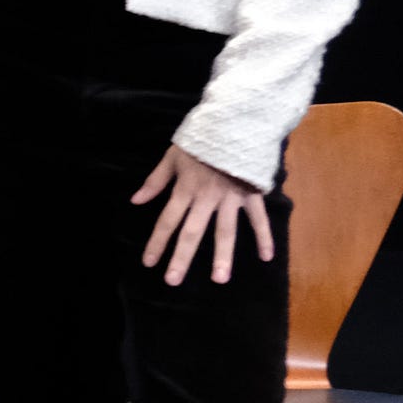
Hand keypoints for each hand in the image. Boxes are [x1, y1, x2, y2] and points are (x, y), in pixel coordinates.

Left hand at [133, 145, 274, 285]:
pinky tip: (267, 257)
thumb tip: (136, 200)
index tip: (149, 263)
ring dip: (223, 256)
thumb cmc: (201, 139)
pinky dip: (264, 237)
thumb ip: (156, 180)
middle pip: (192, 232)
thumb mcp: (173, 155)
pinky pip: (258, 218)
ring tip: (219, 279)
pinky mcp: (252, 194)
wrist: (235, 121)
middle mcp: (207, 198)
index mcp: (186, 189)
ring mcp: (231, 198)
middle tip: (173, 281)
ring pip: (225, 231)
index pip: (167, 220)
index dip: (157, 242)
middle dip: (182, 257)